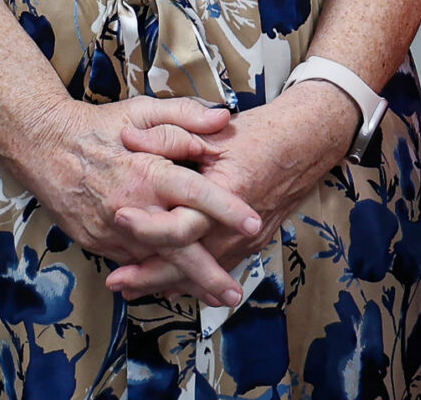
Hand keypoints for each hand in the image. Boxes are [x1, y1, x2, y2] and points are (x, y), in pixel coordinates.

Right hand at [11, 95, 259, 306]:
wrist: (44, 146)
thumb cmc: (98, 127)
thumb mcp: (141, 111)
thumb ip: (185, 116)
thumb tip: (224, 119)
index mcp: (148, 171)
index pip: (196, 194)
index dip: (227, 209)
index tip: (252, 222)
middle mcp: (133, 207)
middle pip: (178, 247)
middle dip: (208, 273)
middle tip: (233, 292)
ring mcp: (113, 230)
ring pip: (155, 264)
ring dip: (185, 282)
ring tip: (213, 295)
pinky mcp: (99, 243)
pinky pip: (133, 262)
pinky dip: (153, 275)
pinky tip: (174, 284)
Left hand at [106, 83, 360, 299]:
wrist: (304, 145)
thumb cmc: (259, 135)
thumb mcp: (213, 131)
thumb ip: (170, 135)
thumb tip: (128, 140)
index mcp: (226, 194)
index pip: (183, 224)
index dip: (149, 227)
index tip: (119, 221)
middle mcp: (237, 227)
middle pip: (189, 262)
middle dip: (150, 275)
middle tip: (117, 282)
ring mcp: (246, 241)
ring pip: (202, 273)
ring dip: (166, 282)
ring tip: (132, 289)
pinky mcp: (250, 245)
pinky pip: (216, 269)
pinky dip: (191, 280)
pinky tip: (169, 286)